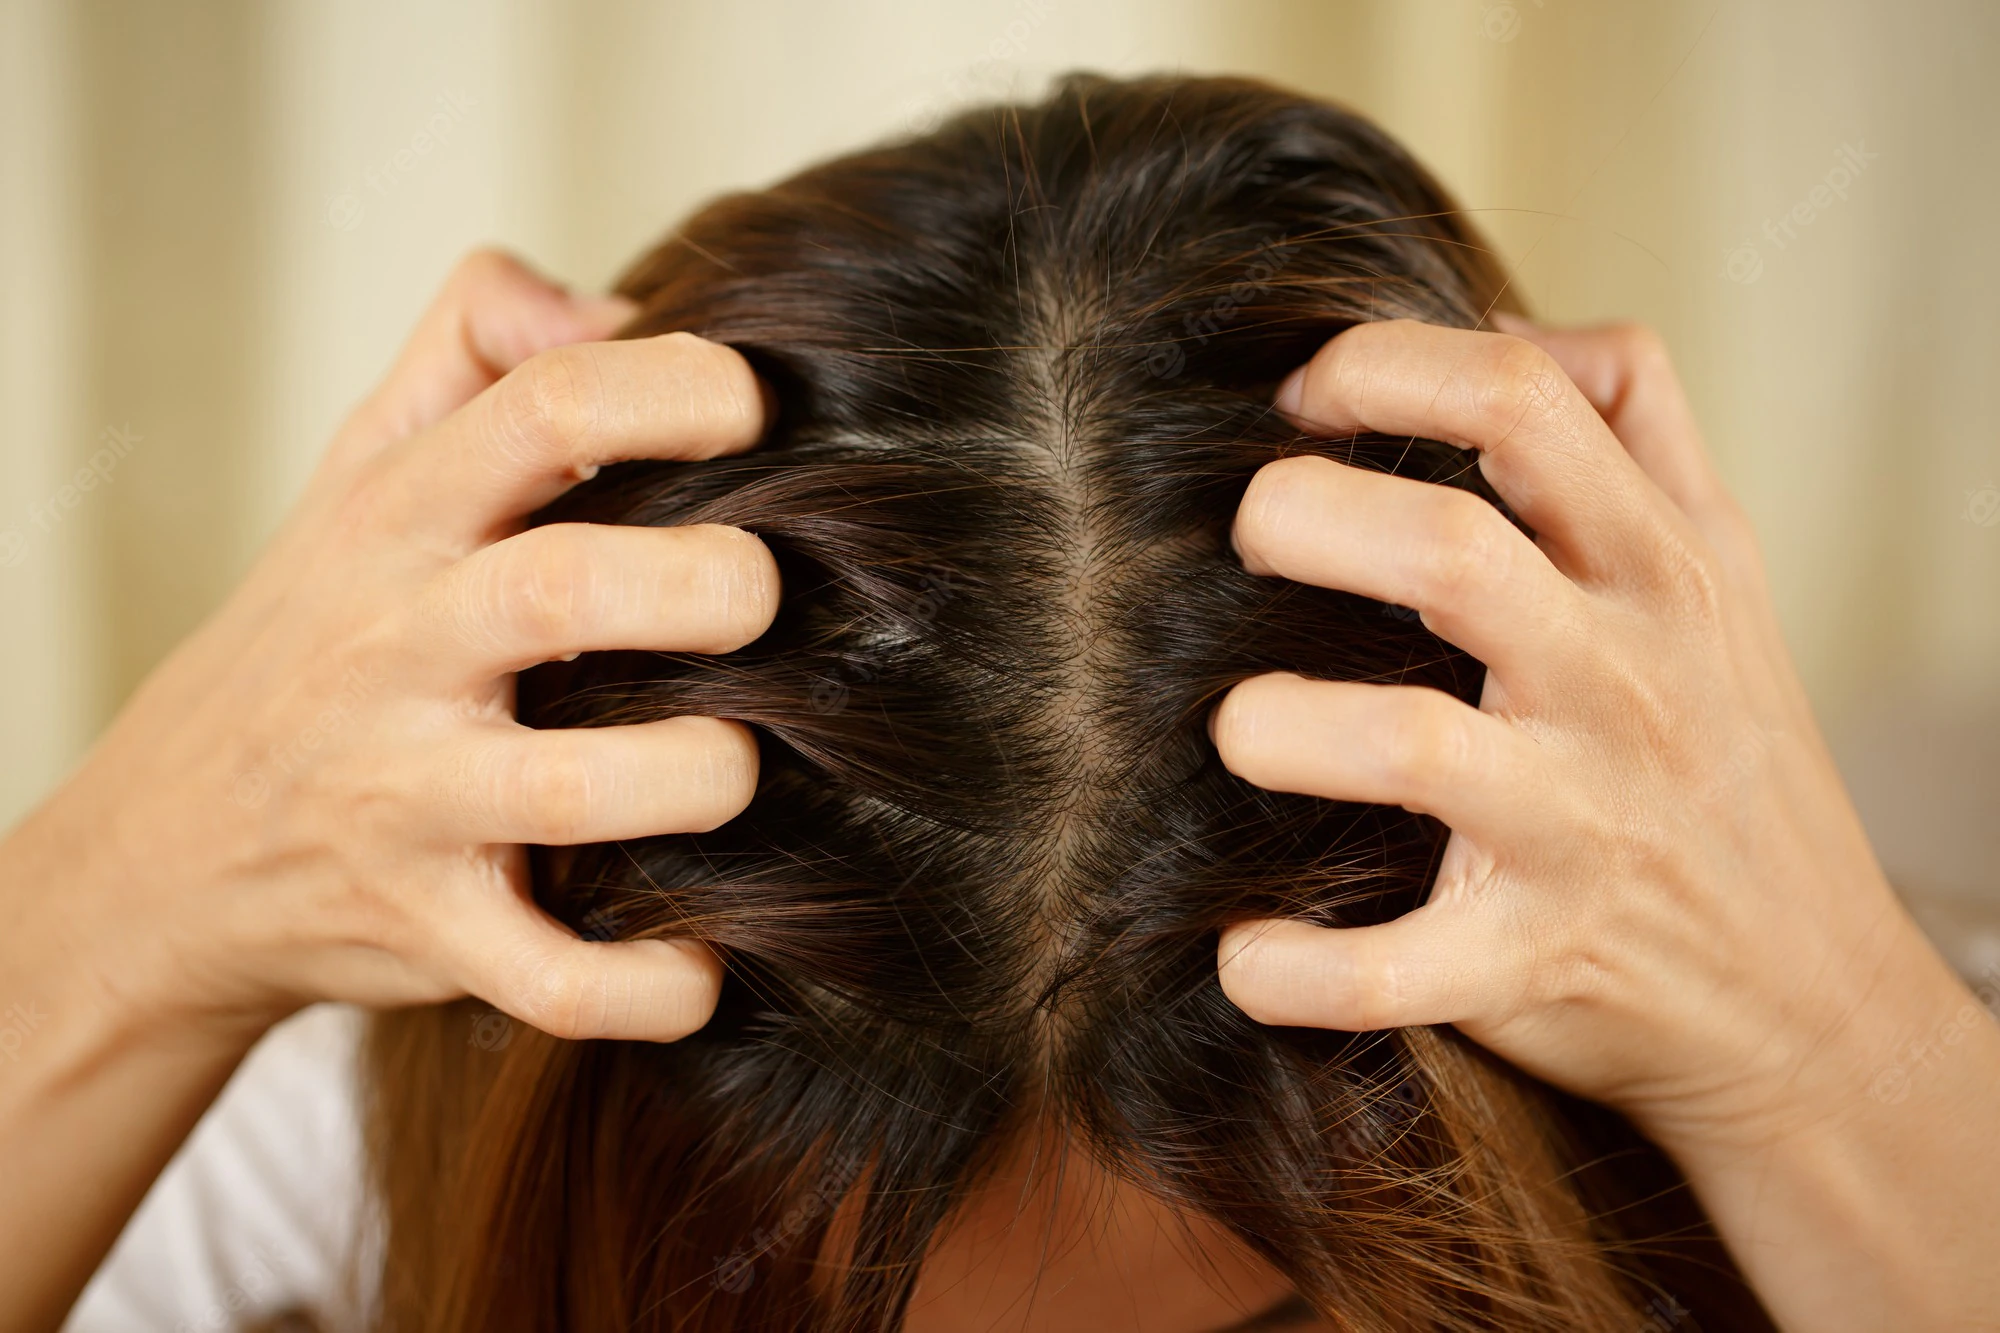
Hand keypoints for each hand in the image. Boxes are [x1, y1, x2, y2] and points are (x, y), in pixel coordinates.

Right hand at [1, 250, 776, 1045]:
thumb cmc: (316, 636)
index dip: (668, 389)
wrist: (166, 853)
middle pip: (564, 591)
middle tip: (761, 596)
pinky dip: (643, 987)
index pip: (539, 409)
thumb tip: (620, 304)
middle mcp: (402, 650)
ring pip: (572, 795)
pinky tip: (708, 965)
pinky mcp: (427, 933)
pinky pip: (549, 977)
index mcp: (402, 522)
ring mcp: (409, 801)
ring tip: (740, 765)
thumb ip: (474, 352)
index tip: (754, 405)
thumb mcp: (357, 470)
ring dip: (693, 778)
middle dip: (701, 589)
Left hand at [1208, 318, 1999, 1327]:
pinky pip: (1395, 964)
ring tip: (1242, 727)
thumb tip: (1497, 324)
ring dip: (1281, 727)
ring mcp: (1579, 819)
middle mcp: (1622, 677)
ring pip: (1408, 744)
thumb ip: (1633, 426)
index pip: (1520, 399)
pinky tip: (1244, 951)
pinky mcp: (1534, 953)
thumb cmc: (1732, 754)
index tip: (1297, 398)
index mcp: (1660, 566)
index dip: (1380, 367)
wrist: (1815, 996)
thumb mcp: (1723, 566)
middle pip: (1444, 550)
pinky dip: (1299, 967)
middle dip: (1303, 519)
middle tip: (1250, 538)